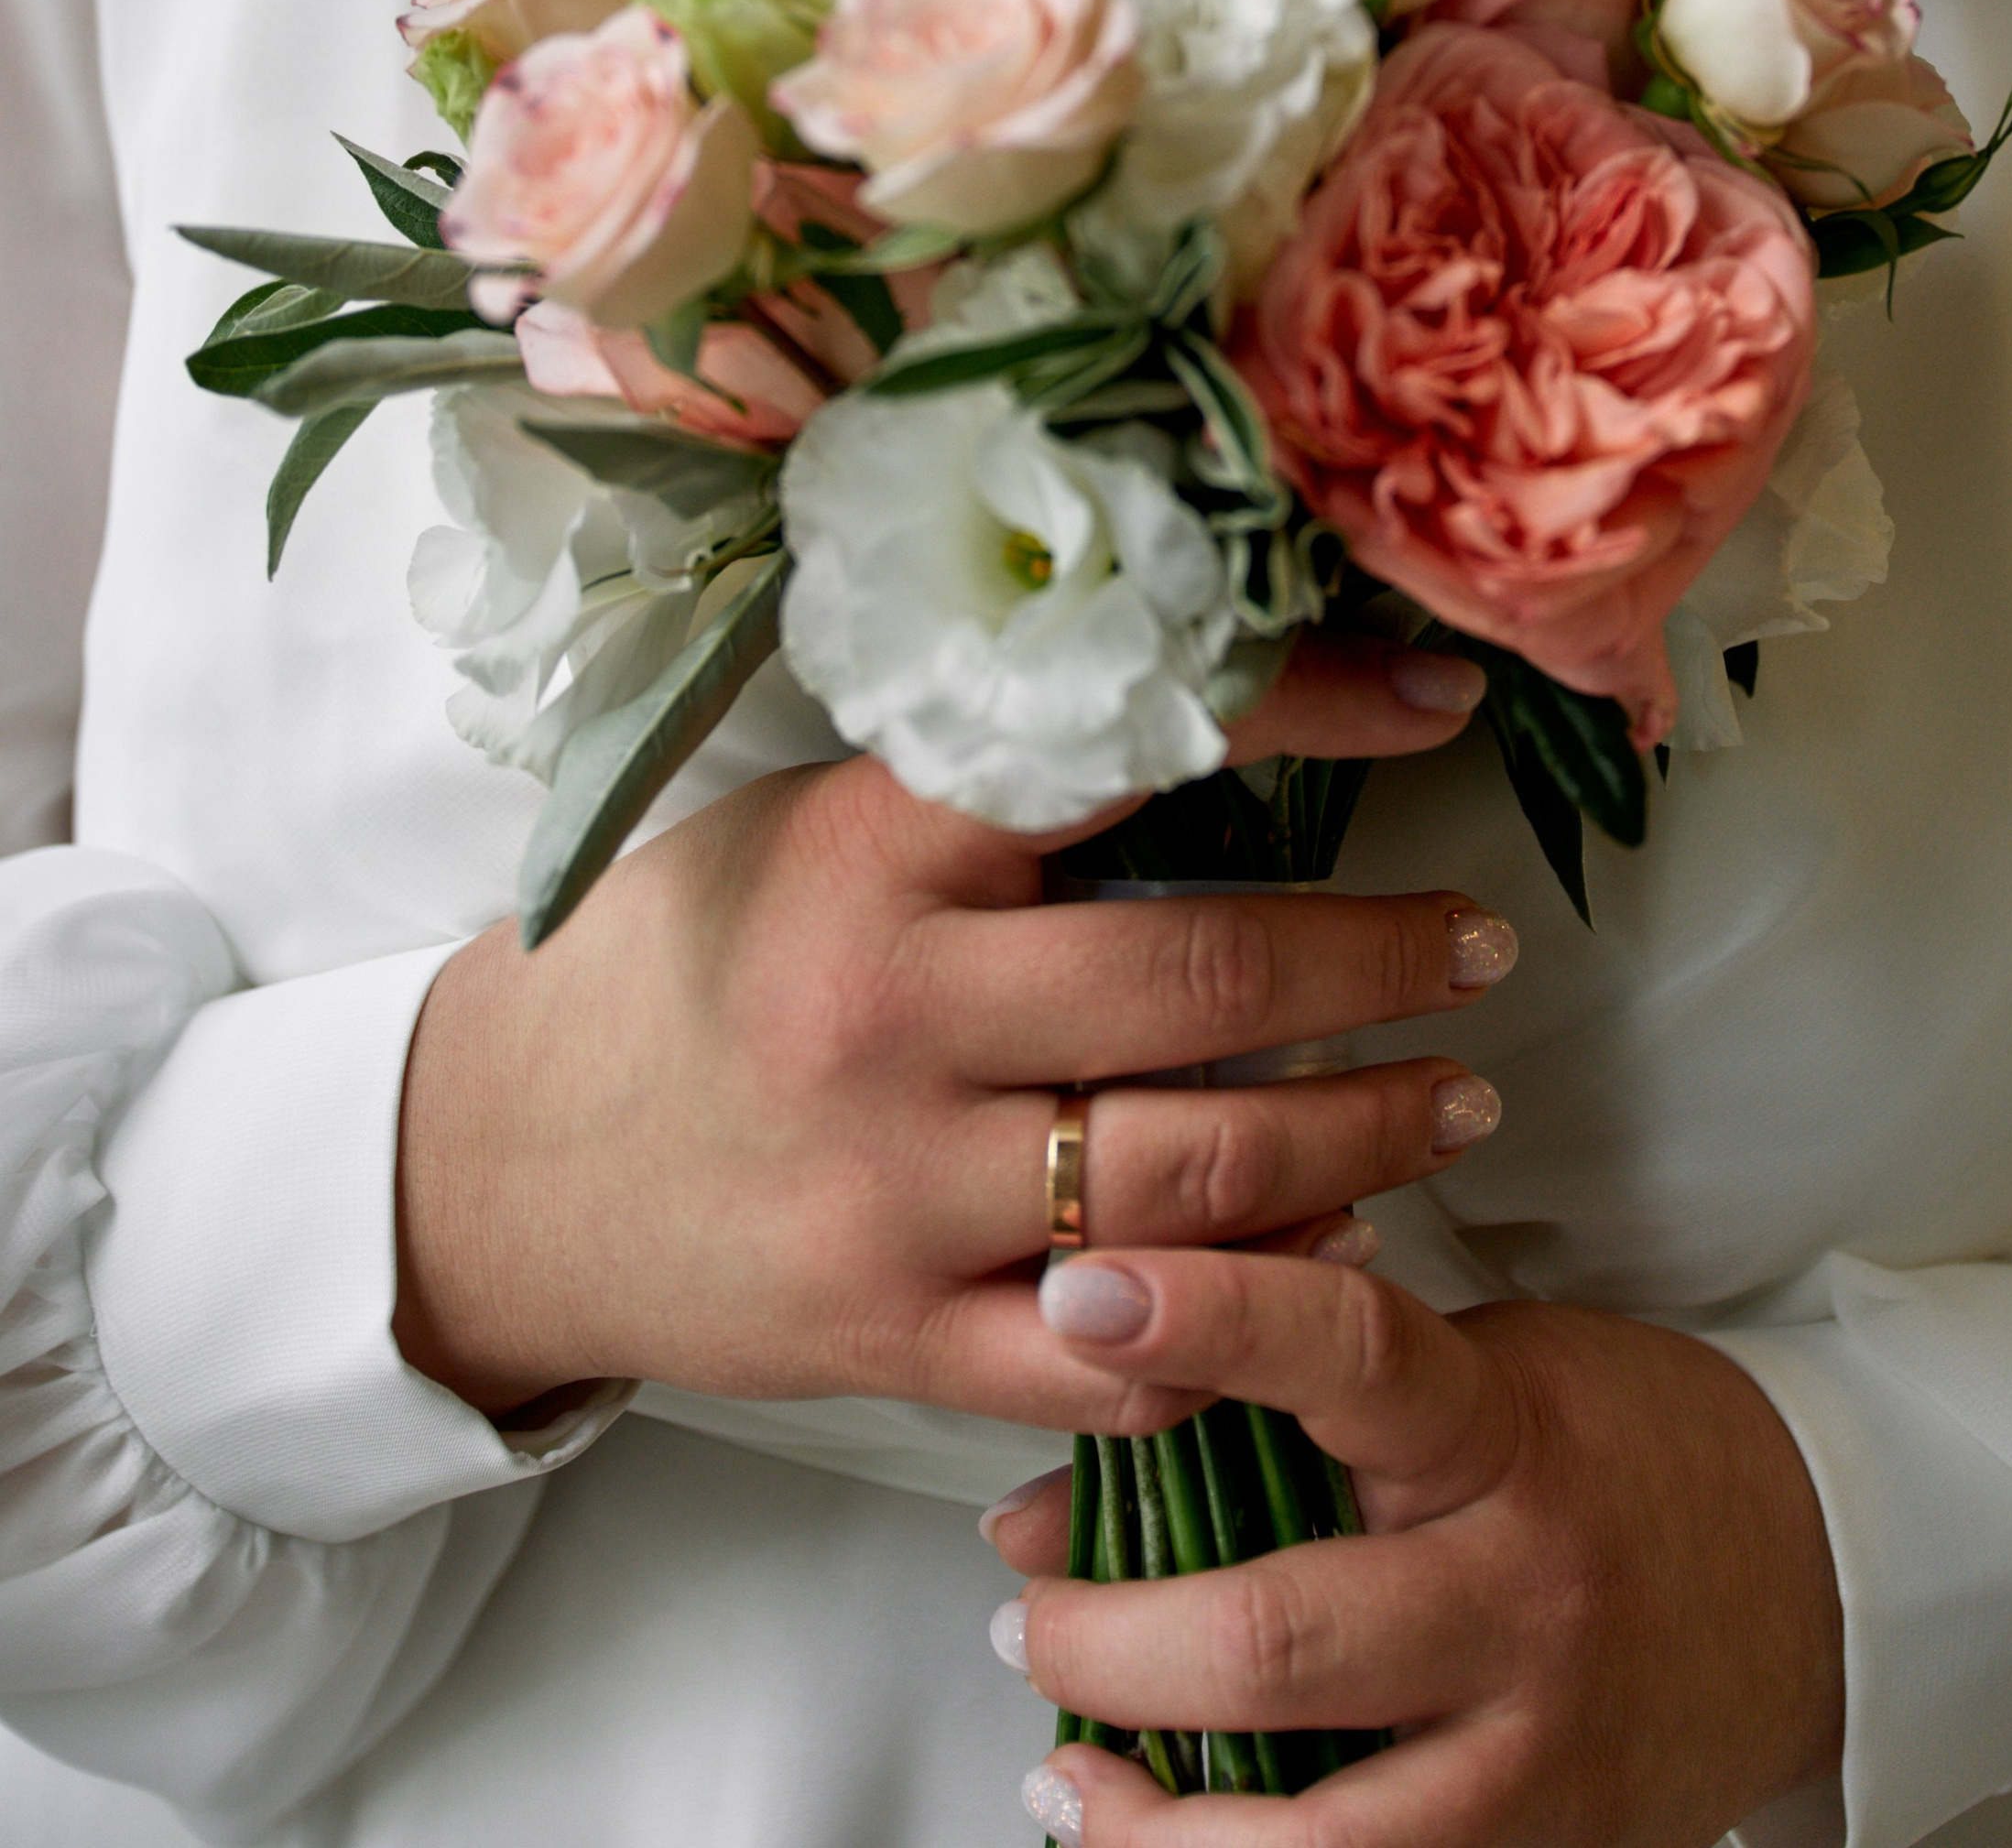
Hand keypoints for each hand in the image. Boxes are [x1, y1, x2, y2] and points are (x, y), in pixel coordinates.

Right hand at [393, 632, 1512, 1421]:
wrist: (498, 1164)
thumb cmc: (679, 960)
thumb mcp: (812, 828)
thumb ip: (991, 805)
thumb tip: (1224, 734)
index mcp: (872, 856)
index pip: (1121, 743)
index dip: (1305, 707)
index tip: (1437, 693)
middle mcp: (892, 1020)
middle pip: (1209, 983)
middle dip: (1386, 965)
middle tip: (1482, 949)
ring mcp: (898, 1198)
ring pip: (1200, 1173)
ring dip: (1367, 1134)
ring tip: (1457, 1101)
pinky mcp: (897, 1342)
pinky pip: (1128, 1347)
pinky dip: (1255, 1305)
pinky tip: (1333, 1254)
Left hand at [993, 1247, 1843, 1847]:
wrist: (1812, 1581)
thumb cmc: (1610, 1451)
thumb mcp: (1473, 1375)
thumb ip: (1278, 1412)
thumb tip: (1047, 1493)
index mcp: (1496, 1434)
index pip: (1344, 1352)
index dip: (1206, 1314)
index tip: (1080, 1291)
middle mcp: (1517, 1597)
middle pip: (1279, 1635)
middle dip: (1108, 1640)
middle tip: (1027, 1614)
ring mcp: (1530, 1750)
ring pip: (1309, 1835)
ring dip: (1146, 1810)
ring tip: (1067, 1761)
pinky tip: (1148, 1838)